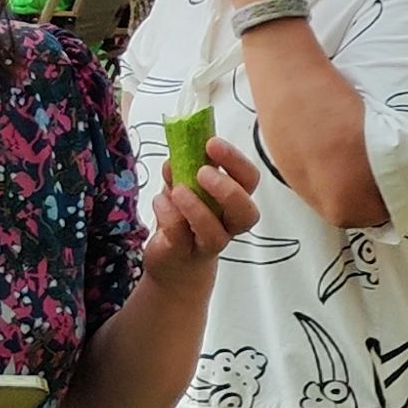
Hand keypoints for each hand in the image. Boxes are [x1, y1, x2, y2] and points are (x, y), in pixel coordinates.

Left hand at [140, 138, 261, 294]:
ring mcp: (208, 242)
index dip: (236, 161)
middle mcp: (228, 224)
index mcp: (234, 200)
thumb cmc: (186, 220)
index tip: (212, 144)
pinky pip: (180, 236)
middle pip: (246, 212)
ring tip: (177, 191)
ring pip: (215, 233)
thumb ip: (182, 170)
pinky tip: (159, 201)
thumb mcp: (185, 187)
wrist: (174, 262)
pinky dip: (168, 215)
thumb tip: (176, 155)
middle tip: (202, 172)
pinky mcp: (185, 254)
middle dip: (227, 190)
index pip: (249, 180)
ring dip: (197, 208)